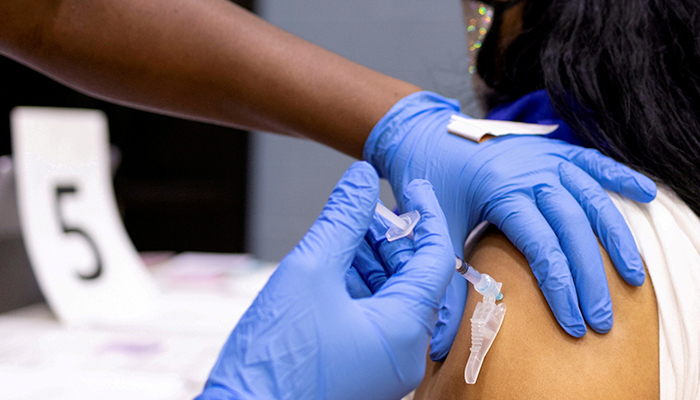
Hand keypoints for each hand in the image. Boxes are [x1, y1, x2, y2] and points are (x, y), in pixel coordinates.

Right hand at [197, 162, 454, 399]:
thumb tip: (363, 179)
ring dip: (368, 259)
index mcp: (404, 331)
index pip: (435, 259)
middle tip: (363, 206)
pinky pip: (369, 316)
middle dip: (388, 237)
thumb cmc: (274, 363)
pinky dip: (354, 285)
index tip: (412, 184)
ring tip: (342, 232)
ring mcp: (381, 363)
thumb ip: (341, 220)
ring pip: (388, 295)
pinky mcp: (359, 367)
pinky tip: (331, 265)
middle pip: (410, 277)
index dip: (426, 215)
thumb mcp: (309, 273)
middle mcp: (403, 352)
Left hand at [364, 92, 656, 360]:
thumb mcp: (436, 226)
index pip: (542, 246)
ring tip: (631, 276)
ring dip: (615, 238)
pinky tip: (645, 194)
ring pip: (591, 198)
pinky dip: (620, 177)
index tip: (572, 322)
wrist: (422, 134)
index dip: (560, 287)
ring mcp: (544, 157)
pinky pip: (592, 161)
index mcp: (501, 191)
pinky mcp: (550, 149)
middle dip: (590, 277)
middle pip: (572, 228)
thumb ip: (445, 274)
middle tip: (602, 317)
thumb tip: (442, 333)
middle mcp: (530, 171)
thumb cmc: (429, 181)